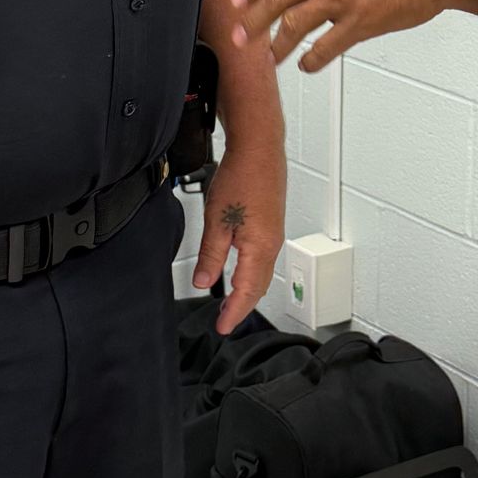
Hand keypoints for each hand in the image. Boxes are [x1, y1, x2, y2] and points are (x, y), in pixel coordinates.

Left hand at [194, 142, 286, 333]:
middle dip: (241, 307)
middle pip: (258, 288)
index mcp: (259, 248)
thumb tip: (204, 281)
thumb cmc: (242, 177)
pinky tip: (241, 273)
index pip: (246, 293)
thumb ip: (211, 255)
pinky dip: (253, 275)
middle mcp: (271, 245)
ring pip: (262, 275)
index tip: (222, 327)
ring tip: (231, 302)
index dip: (233, 313)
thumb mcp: (217, 221)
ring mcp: (274, 235)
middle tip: (225, 320)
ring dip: (248, 292)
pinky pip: (264, 260)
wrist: (259, 149)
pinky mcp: (272, 225)